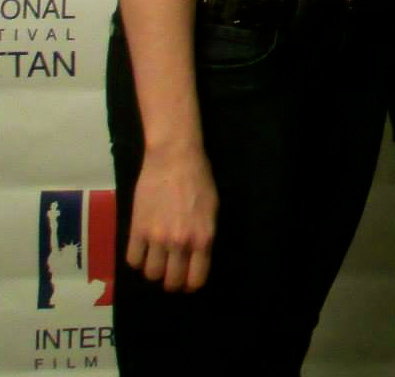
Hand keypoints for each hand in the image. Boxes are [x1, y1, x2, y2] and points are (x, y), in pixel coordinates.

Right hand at [127, 145, 217, 291]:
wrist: (174, 159)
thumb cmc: (199, 180)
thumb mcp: (212, 209)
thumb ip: (204, 236)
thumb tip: (197, 258)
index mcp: (203, 238)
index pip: (196, 278)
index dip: (191, 285)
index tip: (187, 282)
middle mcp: (180, 242)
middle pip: (171, 281)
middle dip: (171, 282)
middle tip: (171, 274)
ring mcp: (156, 237)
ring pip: (150, 273)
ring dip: (153, 271)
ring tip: (156, 261)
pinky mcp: (136, 229)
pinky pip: (132, 260)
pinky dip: (137, 260)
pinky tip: (142, 251)